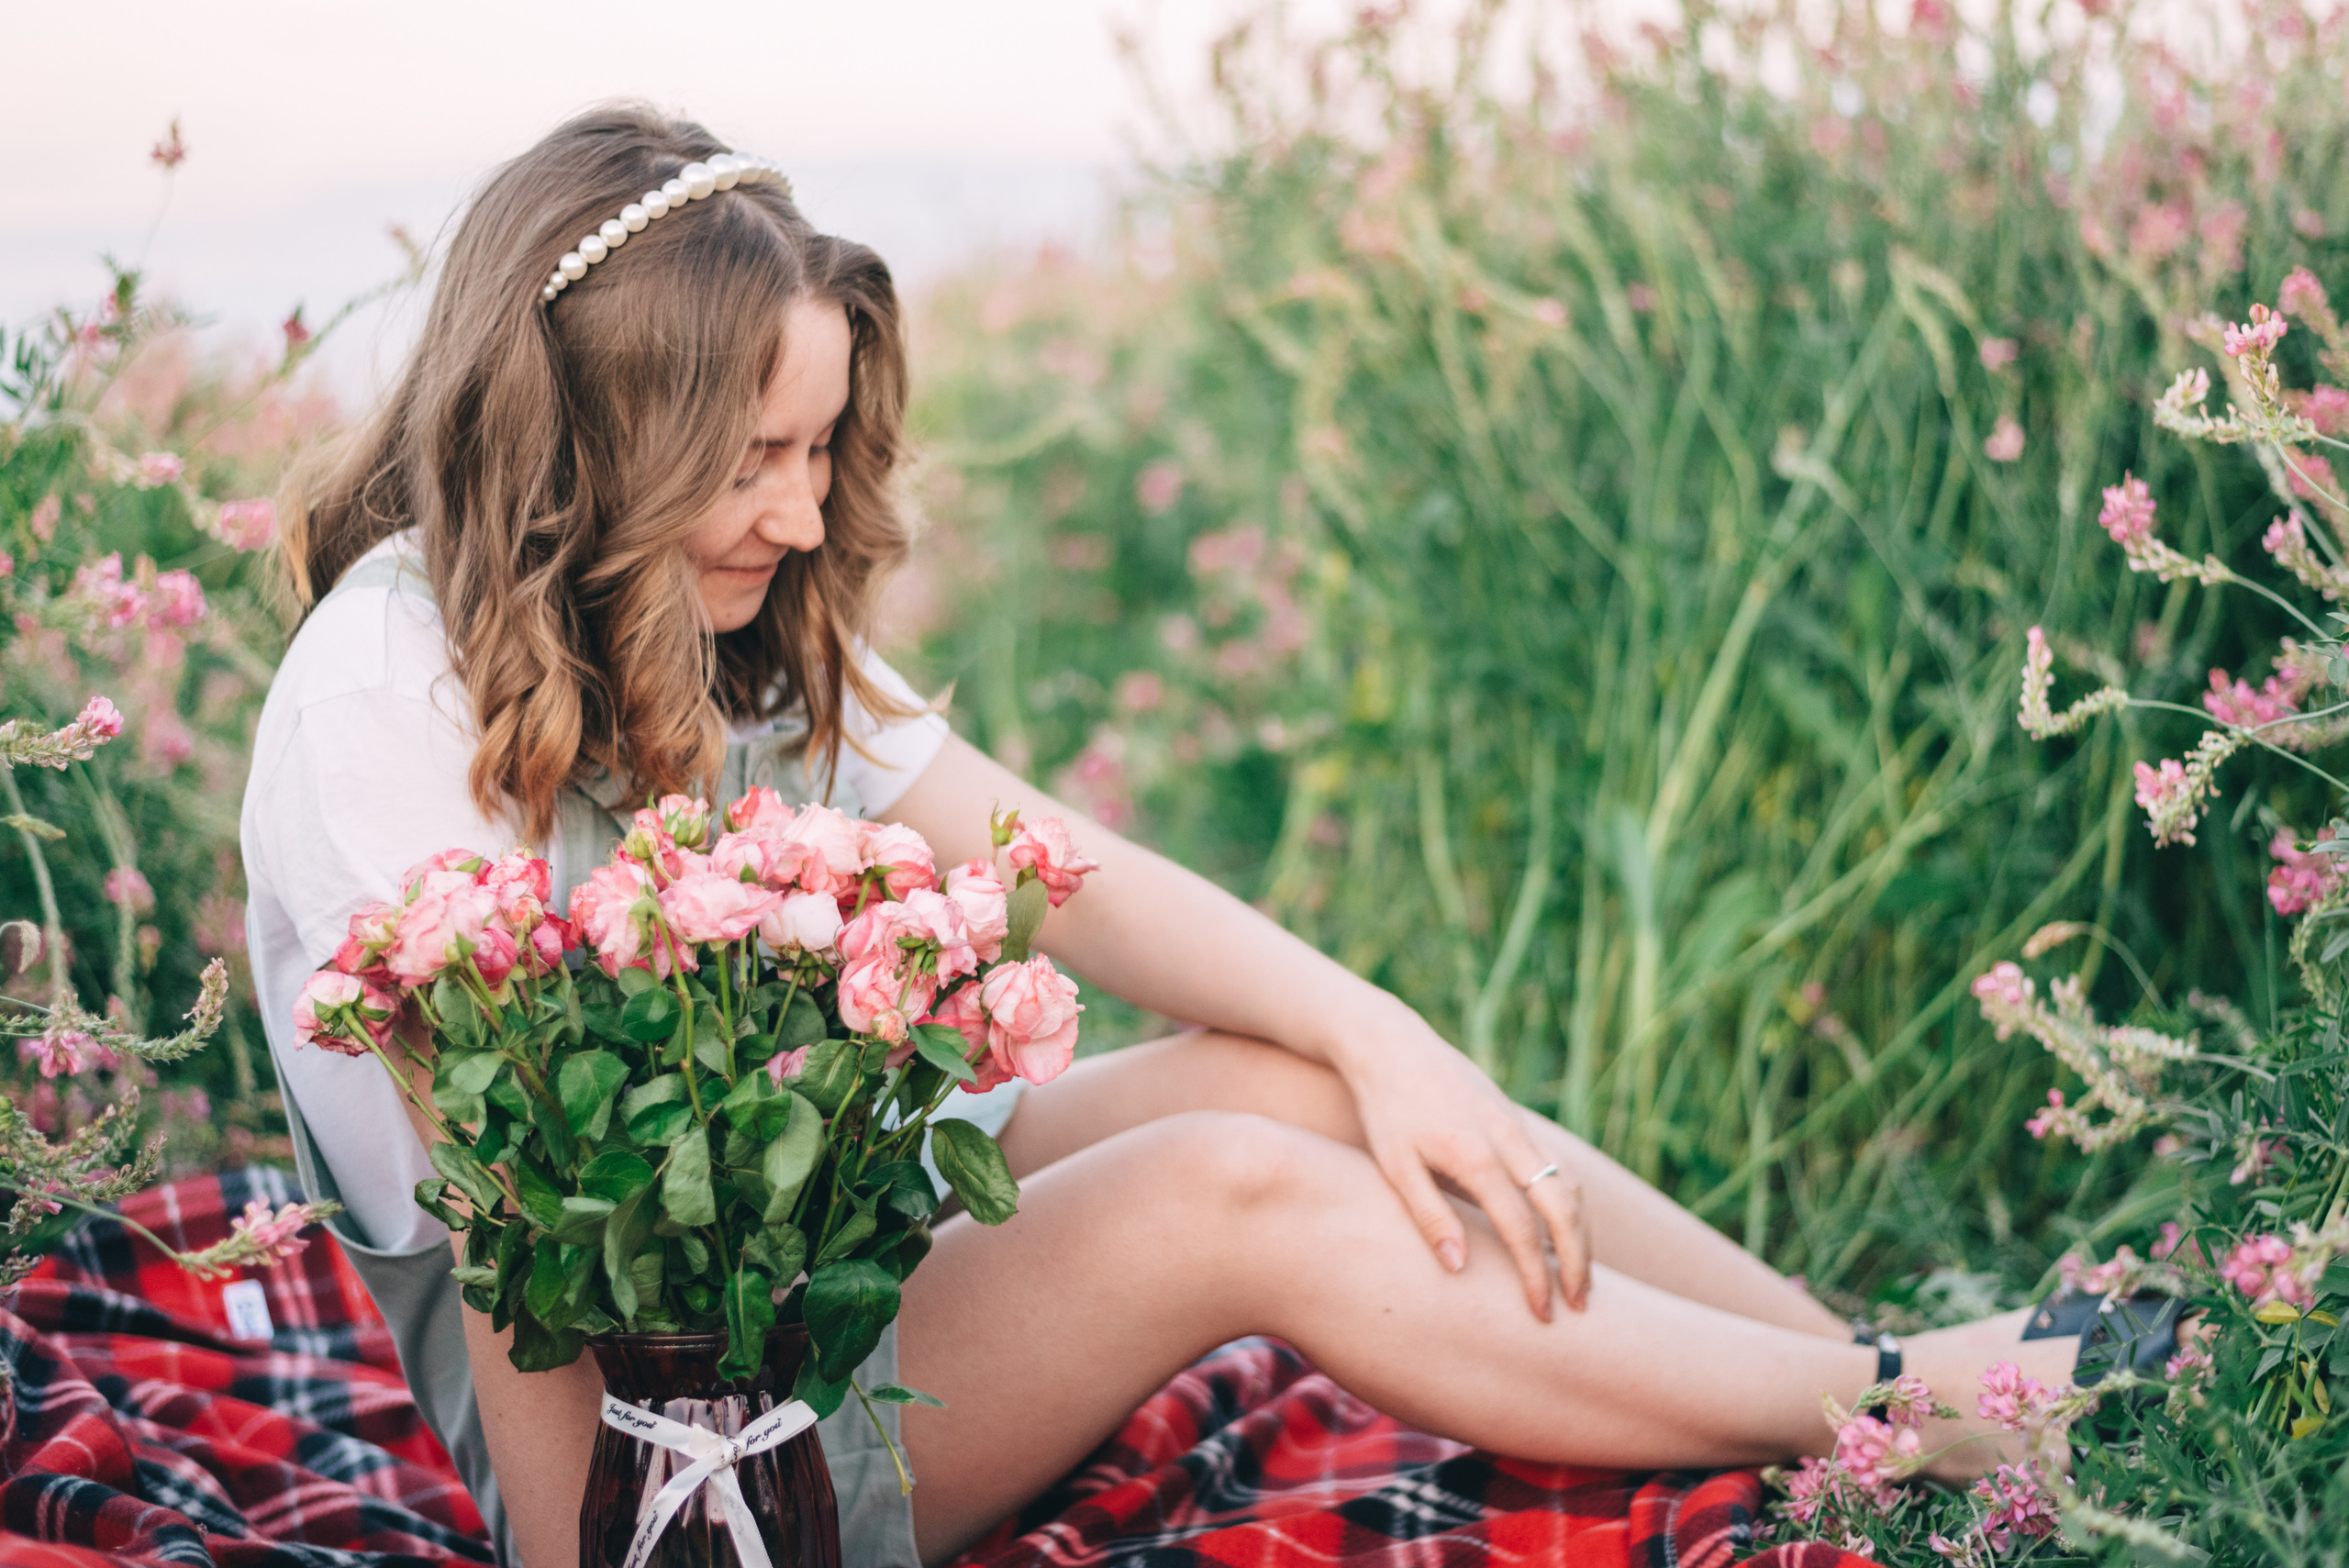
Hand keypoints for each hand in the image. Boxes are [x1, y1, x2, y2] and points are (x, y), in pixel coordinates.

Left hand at [1326, 997, 1590, 1318]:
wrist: (1391, 1044)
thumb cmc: (1385, 1109)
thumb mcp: (1394, 1165)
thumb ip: (1428, 1216)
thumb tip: (1459, 1268)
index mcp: (1476, 1157)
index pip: (1520, 1230)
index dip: (1535, 1276)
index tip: (1541, 1313)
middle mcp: (1508, 1140)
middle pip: (1564, 1208)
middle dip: (1578, 1260)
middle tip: (1580, 1304)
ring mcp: (1517, 1126)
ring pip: (1569, 1184)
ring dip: (1582, 1232)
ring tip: (1581, 1274)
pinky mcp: (1516, 1119)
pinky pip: (1558, 1164)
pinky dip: (1570, 1201)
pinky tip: (1564, 1228)